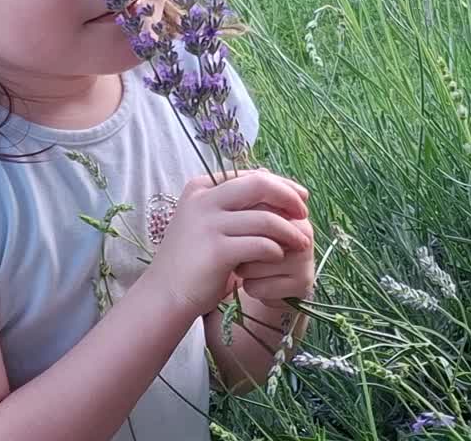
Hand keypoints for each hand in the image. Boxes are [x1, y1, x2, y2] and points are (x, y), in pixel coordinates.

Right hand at [144, 169, 309, 318]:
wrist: (165, 294)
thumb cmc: (192, 259)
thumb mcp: (208, 221)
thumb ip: (233, 202)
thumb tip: (270, 175)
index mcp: (200, 188)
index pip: (250, 176)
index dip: (281, 184)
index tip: (300, 198)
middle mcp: (202, 200)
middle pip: (259, 185)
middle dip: (288, 197)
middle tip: (305, 213)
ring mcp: (208, 224)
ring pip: (265, 218)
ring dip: (289, 231)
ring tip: (301, 243)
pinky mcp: (217, 250)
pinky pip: (261, 244)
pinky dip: (275, 250)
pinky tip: (278, 257)